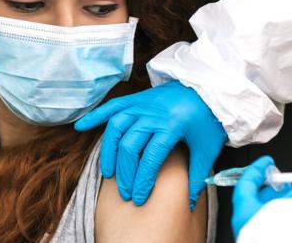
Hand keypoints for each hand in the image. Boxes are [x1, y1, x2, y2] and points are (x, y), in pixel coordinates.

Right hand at [74, 80, 226, 209]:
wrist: (209, 88)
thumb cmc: (209, 119)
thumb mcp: (207, 148)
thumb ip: (197, 174)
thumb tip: (190, 202)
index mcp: (173, 125)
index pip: (151, 158)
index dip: (142, 180)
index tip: (139, 197)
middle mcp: (154, 114)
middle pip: (130, 146)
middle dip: (126, 173)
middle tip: (126, 192)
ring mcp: (144, 104)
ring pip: (117, 127)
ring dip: (109, 151)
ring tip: (108, 173)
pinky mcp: (138, 98)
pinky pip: (113, 106)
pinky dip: (96, 115)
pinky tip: (81, 126)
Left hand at [232, 156, 291, 237]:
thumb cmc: (280, 233)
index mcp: (244, 212)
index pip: (246, 184)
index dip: (257, 170)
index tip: (267, 162)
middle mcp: (246, 226)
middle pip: (256, 200)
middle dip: (273, 190)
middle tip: (286, 183)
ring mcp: (254, 236)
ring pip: (264, 215)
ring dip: (280, 205)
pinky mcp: (264, 241)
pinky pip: (271, 228)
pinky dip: (282, 220)